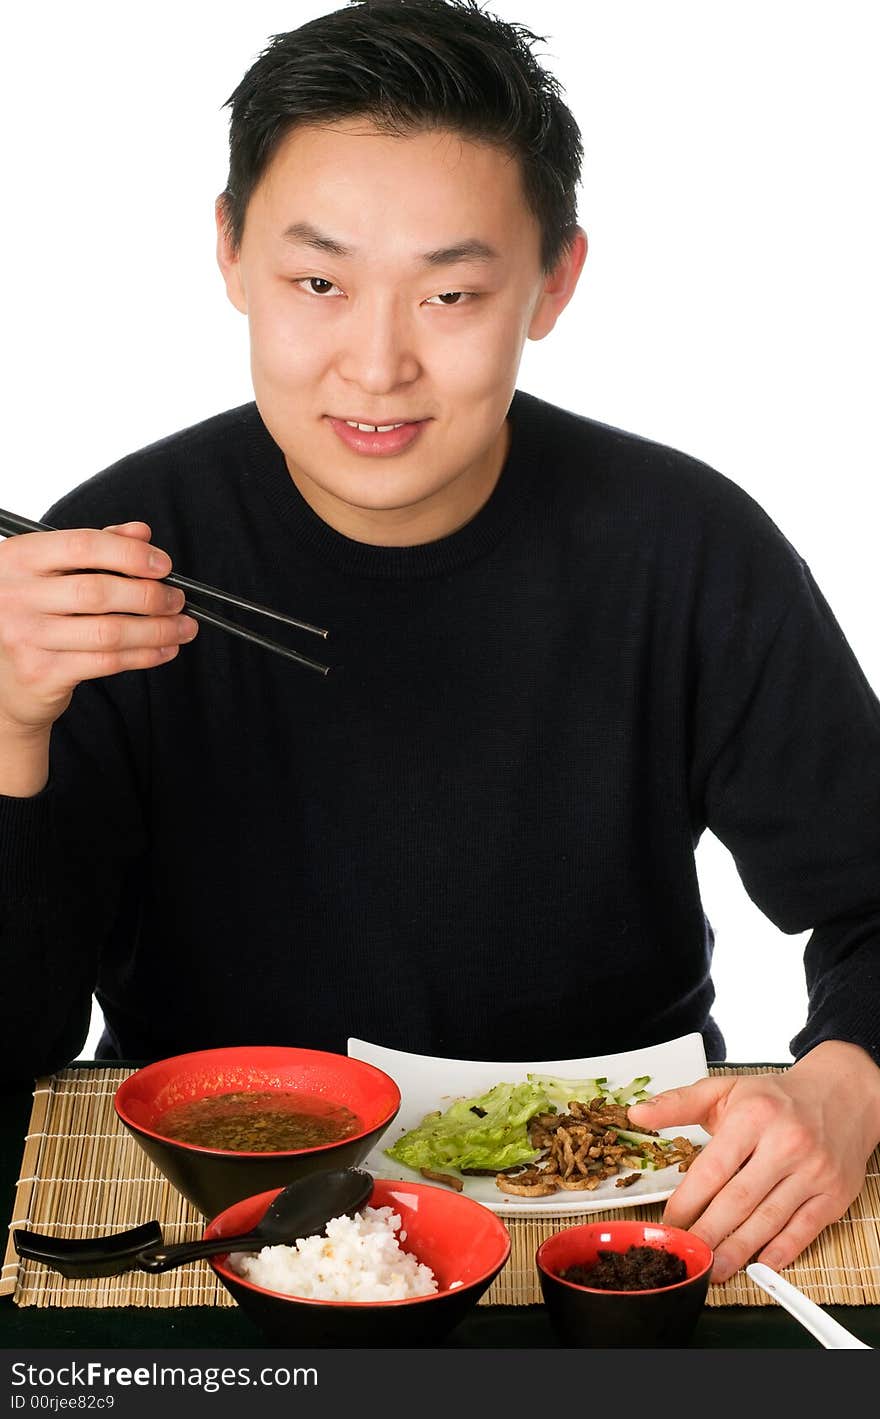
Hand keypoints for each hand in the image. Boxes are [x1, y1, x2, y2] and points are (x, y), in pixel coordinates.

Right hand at [0, 521, 198, 733]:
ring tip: (181, 627)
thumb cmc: (33, 614)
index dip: (130, 554)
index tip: (163, 565)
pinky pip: (106, 662)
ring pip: (109, 632)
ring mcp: (26, 636)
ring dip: (157, 630)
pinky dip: (144, 656)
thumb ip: (95, 549)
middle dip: (151, 596)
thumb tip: (140, 532)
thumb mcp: (53, 572)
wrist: (4, 674)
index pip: (82, 546)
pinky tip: (163, 650)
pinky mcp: (42, 672)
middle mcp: (16, 595)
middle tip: (177, 600)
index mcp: (18, 559)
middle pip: (99, 591)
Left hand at [626, 1040, 879, 1282]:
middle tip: (687, 1256)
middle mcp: (785, 1143)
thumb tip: (637, 1113)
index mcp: (753, 1116)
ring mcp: (813, 1171)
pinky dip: (781, 1251)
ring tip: (713, 1270)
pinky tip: (759, 1264)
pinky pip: (804, 1230)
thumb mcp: (725, 1090)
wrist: (840, 1095)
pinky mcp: (834, 1193)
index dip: (688, 1202)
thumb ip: (678, 1103)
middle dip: (708, 1234)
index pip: (712, 1169)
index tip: (670, 1223)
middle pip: (738, 1200)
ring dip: (738, 1251)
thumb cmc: (776, 1098)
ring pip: (769, 1220)